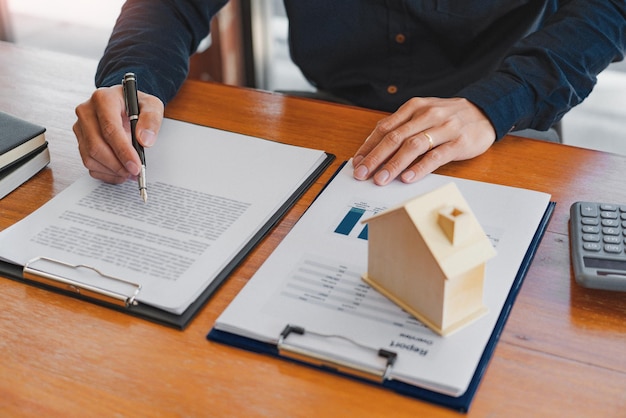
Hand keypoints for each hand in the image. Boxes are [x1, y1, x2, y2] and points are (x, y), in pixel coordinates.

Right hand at [73, 86, 163, 183]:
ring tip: (130, 172)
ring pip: (90, 157)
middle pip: (96, 146)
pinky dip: (106, 173)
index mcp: (103, 99)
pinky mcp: (80, 140)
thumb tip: (144, 140)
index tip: (136, 166)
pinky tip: (120, 171)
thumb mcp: (152, 106)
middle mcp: (87, 112)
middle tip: (135, 172)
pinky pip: (89, 163)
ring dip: (112, 170)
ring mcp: (81, 127)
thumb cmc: (137, 105)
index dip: (123, 151)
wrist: (124, 106)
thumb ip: (151, 120)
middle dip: (117, 165)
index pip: (110, 129)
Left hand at [352, 97, 495, 184]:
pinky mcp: (459, 142)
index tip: (357, 163)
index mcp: (415, 107)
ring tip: (381, 179)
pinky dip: (420, 168)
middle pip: (395, 137)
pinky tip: (408, 178)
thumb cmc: (449, 116)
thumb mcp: (424, 113)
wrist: (486, 111)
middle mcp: (427, 115)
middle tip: (362, 174)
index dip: (368, 146)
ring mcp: (444, 128)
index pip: (385, 128)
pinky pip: (436, 156)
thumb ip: (402, 127)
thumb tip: (375, 148)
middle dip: (375, 158)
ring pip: (413, 146)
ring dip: (394, 165)